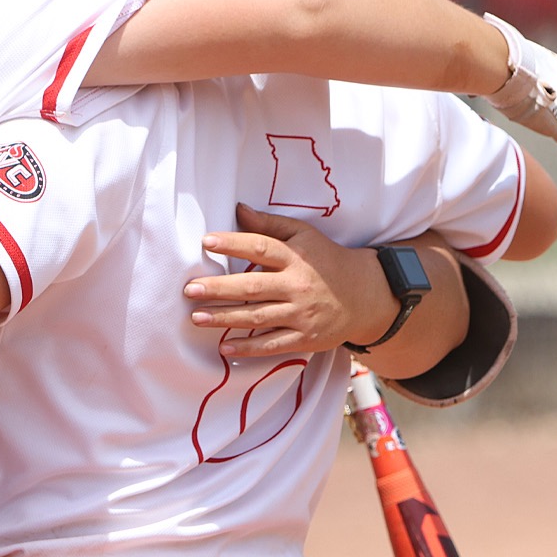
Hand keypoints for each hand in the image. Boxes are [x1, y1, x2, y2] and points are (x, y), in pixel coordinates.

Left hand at [182, 204, 395, 357]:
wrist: (365, 295)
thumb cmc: (326, 260)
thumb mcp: (304, 236)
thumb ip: (270, 225)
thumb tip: (238, 210)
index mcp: (295, 257)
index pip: (261, 248)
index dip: (234, 244)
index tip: (206, 242)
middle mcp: (297, 286)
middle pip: (253, 287)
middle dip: (219, 289)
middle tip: (190, 289)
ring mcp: (301, 314)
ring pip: (258, 317)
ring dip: (225, 318)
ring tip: (196, 317)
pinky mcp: (305, 337)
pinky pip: (273, 344)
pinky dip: (248, 347)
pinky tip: (224, 346)